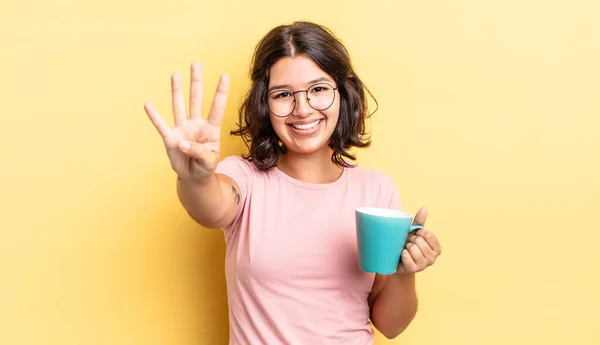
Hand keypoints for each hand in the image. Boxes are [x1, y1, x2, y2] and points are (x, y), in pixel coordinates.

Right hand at [144, 62, 229, 181]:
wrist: (194, 177)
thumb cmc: (206, 166)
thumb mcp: (209, 162)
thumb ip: (198, 151)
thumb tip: (182, 143)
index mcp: (211, 130)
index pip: (217, 108)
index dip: (220, 92)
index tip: (224, 75)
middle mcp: (196, 125)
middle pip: (196, 100)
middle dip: (196, 82)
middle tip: (196, 64)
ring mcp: (182, 129)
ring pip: (179, 106)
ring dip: (177, 91)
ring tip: (175, 75)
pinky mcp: (170, 139)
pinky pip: (161, 125)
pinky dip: (154, 116)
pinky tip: (148, 104)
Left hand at [396, 207, 441, 274]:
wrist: (396, 261)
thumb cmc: (408, 245)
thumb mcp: (414, 233)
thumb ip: (420, 221)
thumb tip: (424, 208)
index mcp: (436, 249)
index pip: (428, 235)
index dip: (418, 232)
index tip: (414, 235)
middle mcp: (432, 258)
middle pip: (420, 241)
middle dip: (410, 240)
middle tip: (407, 244)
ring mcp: (423, 266)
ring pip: (413, 249)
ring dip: (406, 247)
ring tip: (405, 250)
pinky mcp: (413, 270)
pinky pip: (407, 257)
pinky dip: (402, 254)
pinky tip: (401, 255)